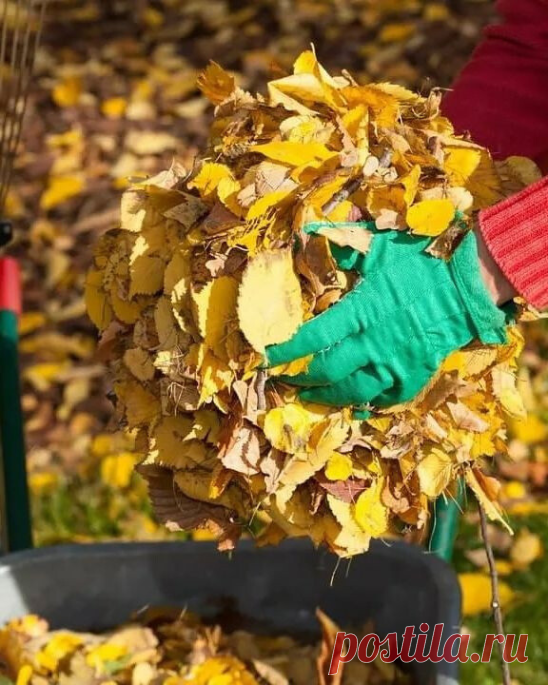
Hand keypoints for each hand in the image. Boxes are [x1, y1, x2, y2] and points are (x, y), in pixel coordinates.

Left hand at [266, 221, 510, 411]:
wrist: (466, 286)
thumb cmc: (420, 264)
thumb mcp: (379, 247)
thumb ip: (341, 243)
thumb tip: (308, 232)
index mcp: (361, 311)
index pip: (314, 337)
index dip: (288, 351)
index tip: (268, 357)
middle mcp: (373, 343)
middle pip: (327, 371)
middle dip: (301, 380)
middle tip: (284, 381)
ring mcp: (394, 363)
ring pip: (353, 392)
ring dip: (326, 397)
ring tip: (308, 398)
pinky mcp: (414, 375)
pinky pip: (387, 399)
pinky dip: (367, 405)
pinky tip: (353, 405)